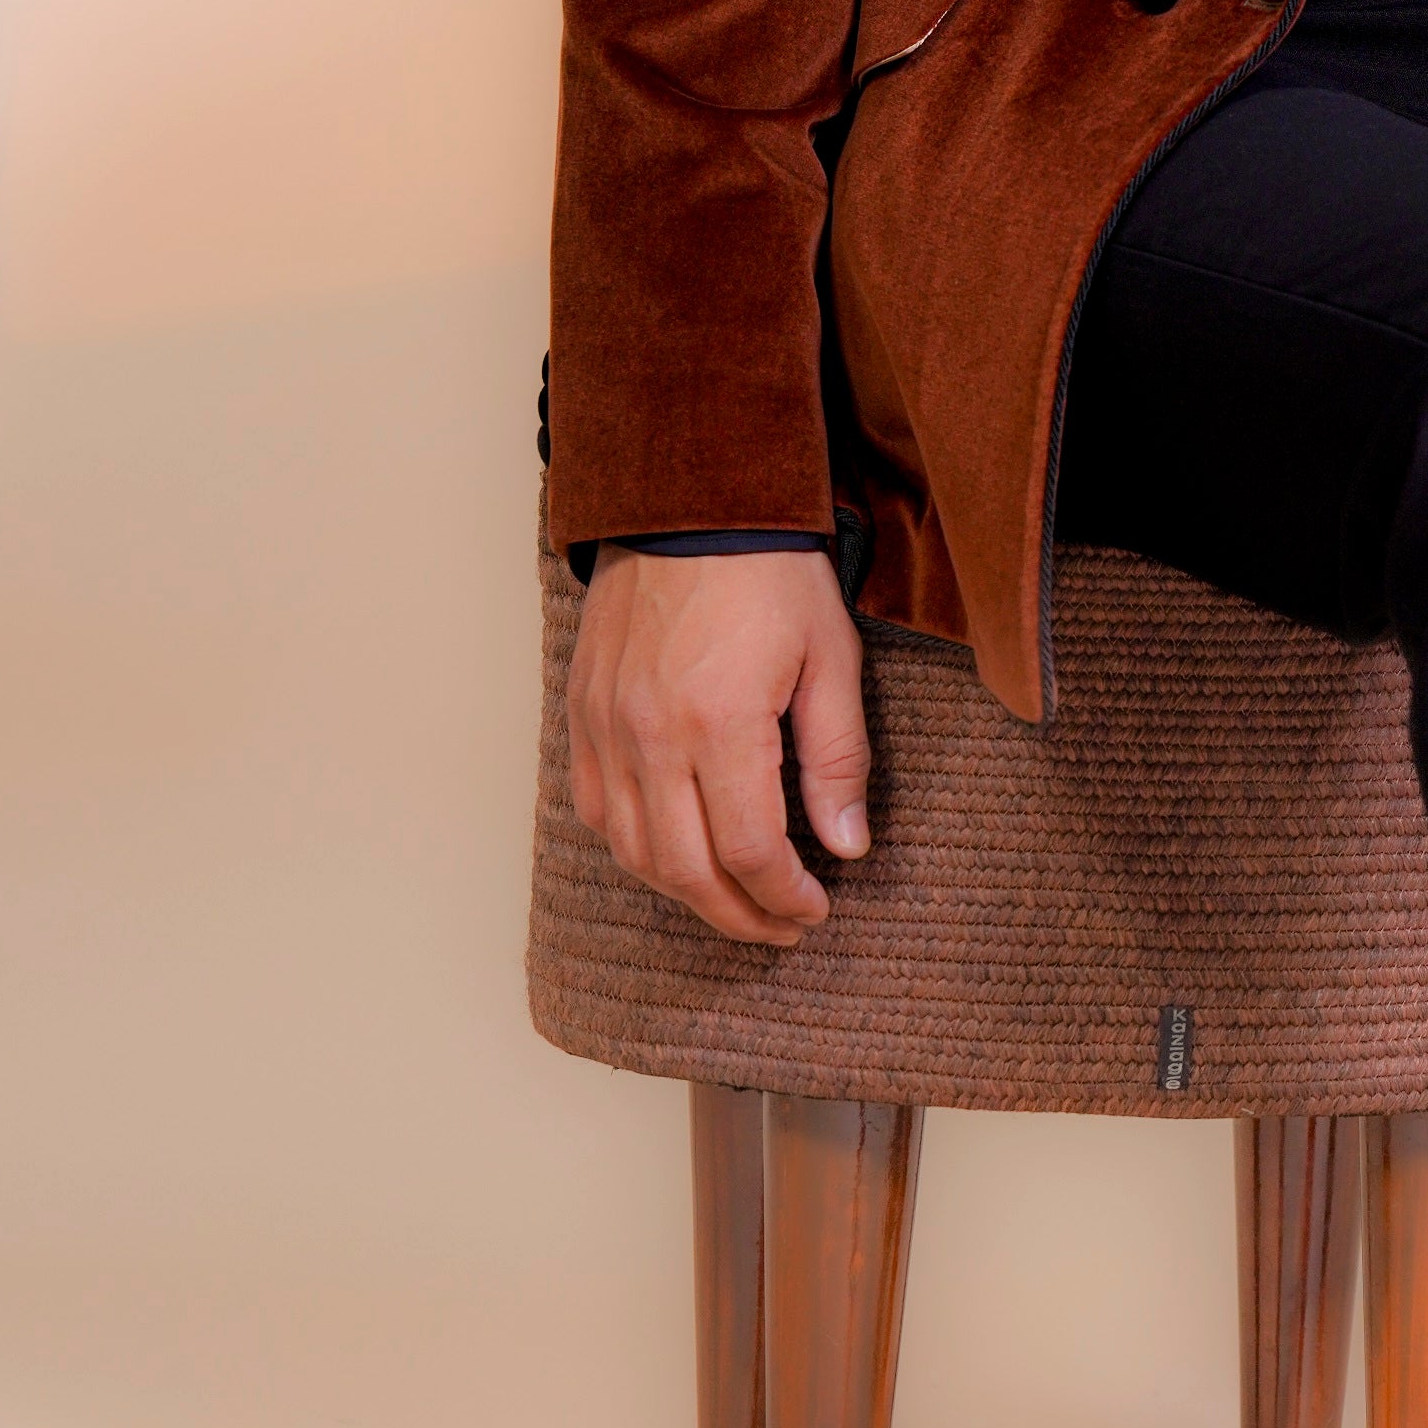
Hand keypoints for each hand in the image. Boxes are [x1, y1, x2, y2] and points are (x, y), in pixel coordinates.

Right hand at [566, 549, 870, 944]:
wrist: (688, 501)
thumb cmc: (771, 572)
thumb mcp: (831, 658)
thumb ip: (838, 760)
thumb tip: (846, 845)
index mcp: (720, 722)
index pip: (749, 852)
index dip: (784, 897)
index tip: (814, 910)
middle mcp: (650, 734)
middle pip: (686, 870)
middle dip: (739, 916)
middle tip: (780, 927)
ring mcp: (606, 725)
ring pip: (632, 851)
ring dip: (684, 892)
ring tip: (733, 901)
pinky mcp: (581, 711)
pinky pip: (594, 808)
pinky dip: (632, 847)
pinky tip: (672, 853)